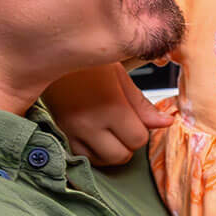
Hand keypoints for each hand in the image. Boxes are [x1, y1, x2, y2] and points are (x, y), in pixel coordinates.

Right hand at [45, 63, 173, 164]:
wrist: (48, 54)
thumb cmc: (86, 60)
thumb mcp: (119, 76)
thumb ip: (142, 104)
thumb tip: (166, 123)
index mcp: (110, 107)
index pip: (137, 139)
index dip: (142, 131)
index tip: (136, 117)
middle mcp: (89, 124)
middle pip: (120, 155)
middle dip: (127, 143)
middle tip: (124, 124)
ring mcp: (72, 131)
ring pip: (101, 161)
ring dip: (110, 150)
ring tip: (109, 129)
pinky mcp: (59, 133)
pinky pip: (81, 157)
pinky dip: (92, 151)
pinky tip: (95, 135)